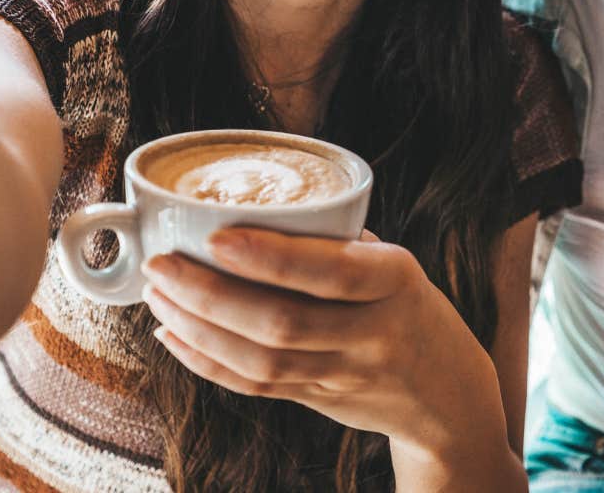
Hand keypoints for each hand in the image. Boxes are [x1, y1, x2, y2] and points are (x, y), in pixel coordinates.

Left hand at [141, 228, 508, 461]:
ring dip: (199, 328)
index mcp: (394, 279)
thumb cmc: (406, 305)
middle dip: (211, 294)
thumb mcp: (392, 263)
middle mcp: (373, 332)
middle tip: (162, 265)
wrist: (444, 391)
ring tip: (158, 295)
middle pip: (282, 323)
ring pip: (262, 360)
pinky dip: (206, 361)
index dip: (272, 257)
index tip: (216, 236)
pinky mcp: (319, 401)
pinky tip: (173, 334)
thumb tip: (249, 202)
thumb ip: (334, 242)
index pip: (332, 270)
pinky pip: (255, 386)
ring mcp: (346, 374)